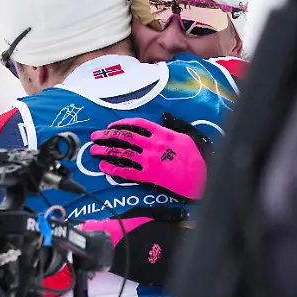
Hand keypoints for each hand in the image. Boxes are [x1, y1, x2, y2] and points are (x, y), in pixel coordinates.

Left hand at [90, 113, 209, 198]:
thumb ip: (174, 125)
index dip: (122, 123)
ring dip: (106, 151)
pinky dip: (113, 169)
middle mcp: (153, 145)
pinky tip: (104, 167)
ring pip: (122, 153)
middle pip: (125, 137)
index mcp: (162, 133)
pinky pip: (127, 172)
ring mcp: (150, 161)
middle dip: (107, 135)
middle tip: (95, 136)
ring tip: (93, 150)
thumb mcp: (188, 136)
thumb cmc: (198, 158)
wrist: (202, 178)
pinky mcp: (149, 176)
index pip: (138, 125)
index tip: (112, 125)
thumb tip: (164, 117)